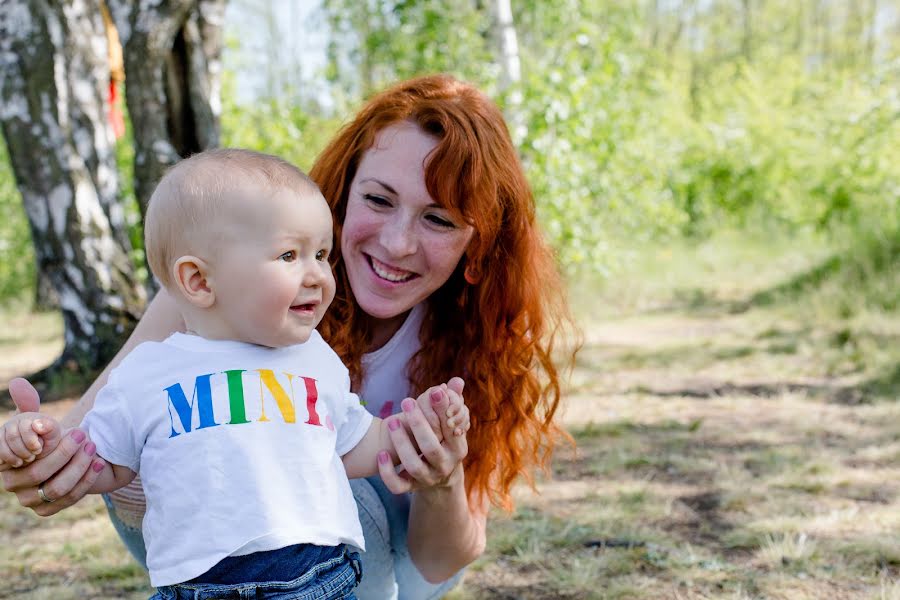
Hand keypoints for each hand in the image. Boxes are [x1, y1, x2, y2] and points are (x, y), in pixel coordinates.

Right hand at [0, 378, 105, 515]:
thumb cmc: (46, 436)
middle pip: (39, 473)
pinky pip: (69, 499)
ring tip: (93, 447)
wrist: (63, 457)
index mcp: (5, 462)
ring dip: (78, 467)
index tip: (60, 429)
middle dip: (65, 453)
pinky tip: (98, 463)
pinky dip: (86, 481)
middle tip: (83, 435)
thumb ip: (27, 403)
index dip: (40, 447)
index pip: (17, 457)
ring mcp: (29, 500)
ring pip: (57, 488)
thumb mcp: (36, 420)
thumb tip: (18, 382)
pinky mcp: (47, 510)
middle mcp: (11, 484)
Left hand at [378, 377, 468, 493]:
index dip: (444, 410)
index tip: (435, 391)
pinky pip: (398, 486)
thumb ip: (452, 402)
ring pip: (413, 466)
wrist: (440, 476)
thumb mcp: (452, 425)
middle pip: (431, 448)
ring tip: (391, 422)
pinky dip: (388, 472)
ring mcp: (428, 478)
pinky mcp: (411, 488)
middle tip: (406, 401)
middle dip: (419, 424)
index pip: (451, 428)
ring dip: (401, 444)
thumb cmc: (444, 442)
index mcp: (457, 448)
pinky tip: (381, 454)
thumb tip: (456, 380)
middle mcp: (445, 465)